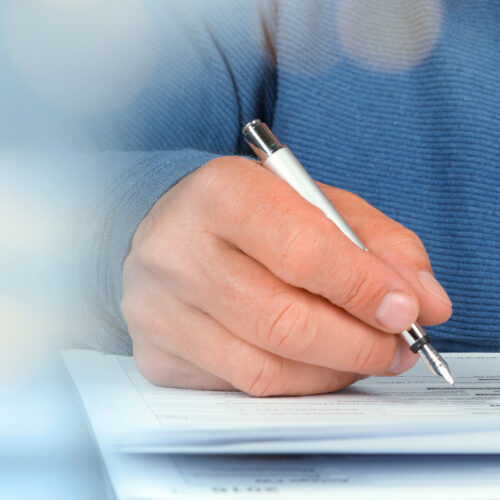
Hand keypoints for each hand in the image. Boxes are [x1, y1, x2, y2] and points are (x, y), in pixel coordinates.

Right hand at [122, 156, 451, 395]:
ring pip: (265, 367)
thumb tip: (425, 302)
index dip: (363, 288)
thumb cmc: (251, 213)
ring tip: (363, 355)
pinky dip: (295, 383)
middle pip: (284, 321)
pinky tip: (314, 364)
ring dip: (332, 370)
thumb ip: (378, 244)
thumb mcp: (317, 203)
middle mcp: (177, 251)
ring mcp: (159, 308)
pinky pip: (242, 386)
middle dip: (358, 343)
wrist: (175, 230)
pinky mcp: (158, 352)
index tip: (408, 309)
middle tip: (396, 346)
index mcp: (221, 193)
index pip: (302, 251)